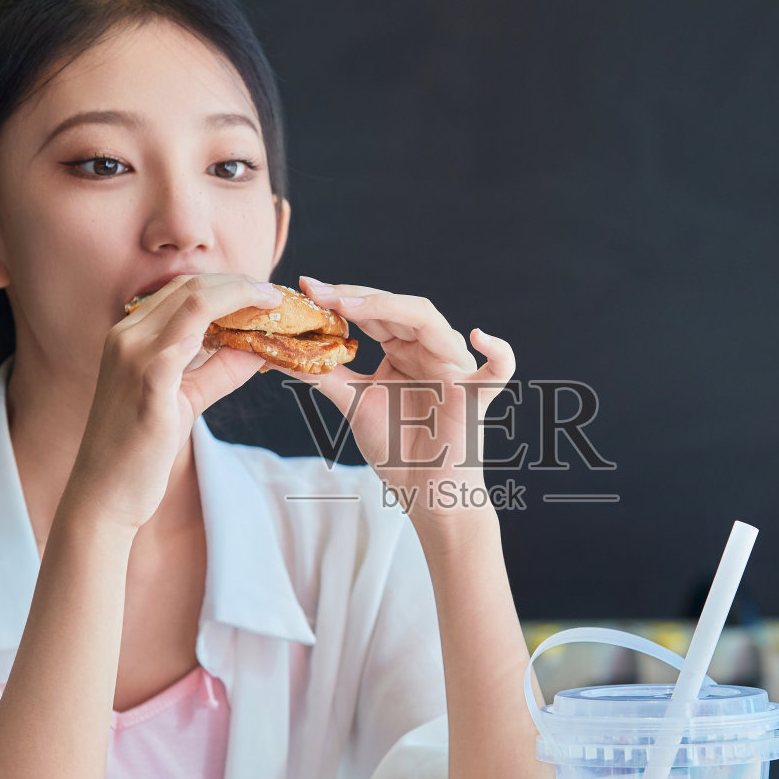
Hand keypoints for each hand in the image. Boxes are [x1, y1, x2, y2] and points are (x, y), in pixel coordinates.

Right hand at [61, 274, 281, 530]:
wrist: (103, 493)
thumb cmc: (139, 449)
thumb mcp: (186, 398)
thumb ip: (219, 370)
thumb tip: (258, 348)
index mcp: (131, 335)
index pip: (183, 289)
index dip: (228, 284)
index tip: (263, 292)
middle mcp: (126, 336)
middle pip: (191, 286)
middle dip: (240, 284)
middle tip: (277, 296)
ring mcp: (132, 357)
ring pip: (191, 302)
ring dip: (238, 297)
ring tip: (273, 306)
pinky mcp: (146, 385)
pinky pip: (183, 344)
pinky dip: (219, 331)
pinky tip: (247, 336)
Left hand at [274, 275, 515, 522]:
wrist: (423, 491)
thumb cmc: (396, 448)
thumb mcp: (353, 404)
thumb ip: (324, 376)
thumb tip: (279, 354)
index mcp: (403, 349)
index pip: (374, 311)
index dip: (343, 298)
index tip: (306, 287)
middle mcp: (430, 350)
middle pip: (399, 308)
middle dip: (359, 297)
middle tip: (322, 292)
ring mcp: (455, 369)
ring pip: (435, 325)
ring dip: (396, 310)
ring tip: (354, 307)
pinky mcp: (477, 395)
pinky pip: (498, 369)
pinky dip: (498, 351)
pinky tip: (481, 336)